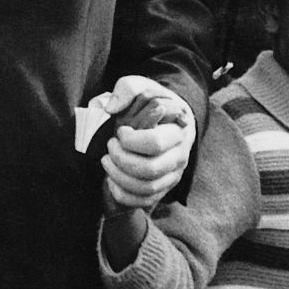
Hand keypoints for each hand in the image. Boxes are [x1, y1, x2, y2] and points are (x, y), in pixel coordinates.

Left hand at [95, 76, 194, 210]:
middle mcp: (180, 156)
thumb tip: (112, 108)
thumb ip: (127, 89)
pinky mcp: (163, 188)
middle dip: (121, 160)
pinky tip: (112, 180)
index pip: (155, 144)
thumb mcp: (141, 87)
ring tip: (107, 161)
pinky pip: (144, 201)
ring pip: (146, 188)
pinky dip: (123, 195)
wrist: (166, 119)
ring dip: (119, 177)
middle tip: (111, 146)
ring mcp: (173, 175)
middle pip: (150, 170)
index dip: (131, 141)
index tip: (120, 131)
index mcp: (179, 130)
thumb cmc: (152, 103)